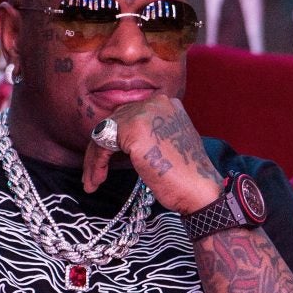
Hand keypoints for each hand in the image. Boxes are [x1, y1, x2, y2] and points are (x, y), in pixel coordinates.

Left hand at [82, 96, 221, 213]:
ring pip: (104, 132)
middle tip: (94, 175)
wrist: (199, 190)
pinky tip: (96, 181)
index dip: (114, 140)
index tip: (107, 163)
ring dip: (94, 159)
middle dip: (99, 150)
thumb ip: (147, 133)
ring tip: (93, 182)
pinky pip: (102, 144)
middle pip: (114, 122)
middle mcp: (155, 102)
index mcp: (167, 103)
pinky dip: (95, 163)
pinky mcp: (133, 130)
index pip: (129, 115)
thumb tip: (116, 138)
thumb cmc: (186, 176)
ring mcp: (144, 113)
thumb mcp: (168, 143)